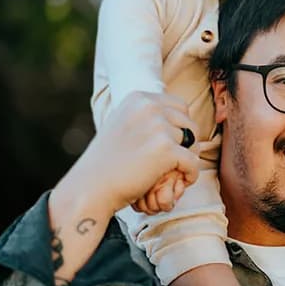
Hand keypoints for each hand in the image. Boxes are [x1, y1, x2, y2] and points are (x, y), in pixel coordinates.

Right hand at [60, 91, 199, 215]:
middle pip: (189, 123)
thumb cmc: (106, 162)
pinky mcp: (166, 150)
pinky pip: (193, 162)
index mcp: (139, 99)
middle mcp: (149, 107)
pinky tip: (181, 182)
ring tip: (174, 173)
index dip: (181, 126)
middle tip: (178, 161)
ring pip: (192, 143)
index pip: (179, 106)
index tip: (175, 144)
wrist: (91, 186)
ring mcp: (158, 127)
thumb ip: (146, 117)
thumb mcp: (123, 124)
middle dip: (188, 143)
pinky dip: (190, 175)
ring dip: (187, 160)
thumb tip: (176, 113)